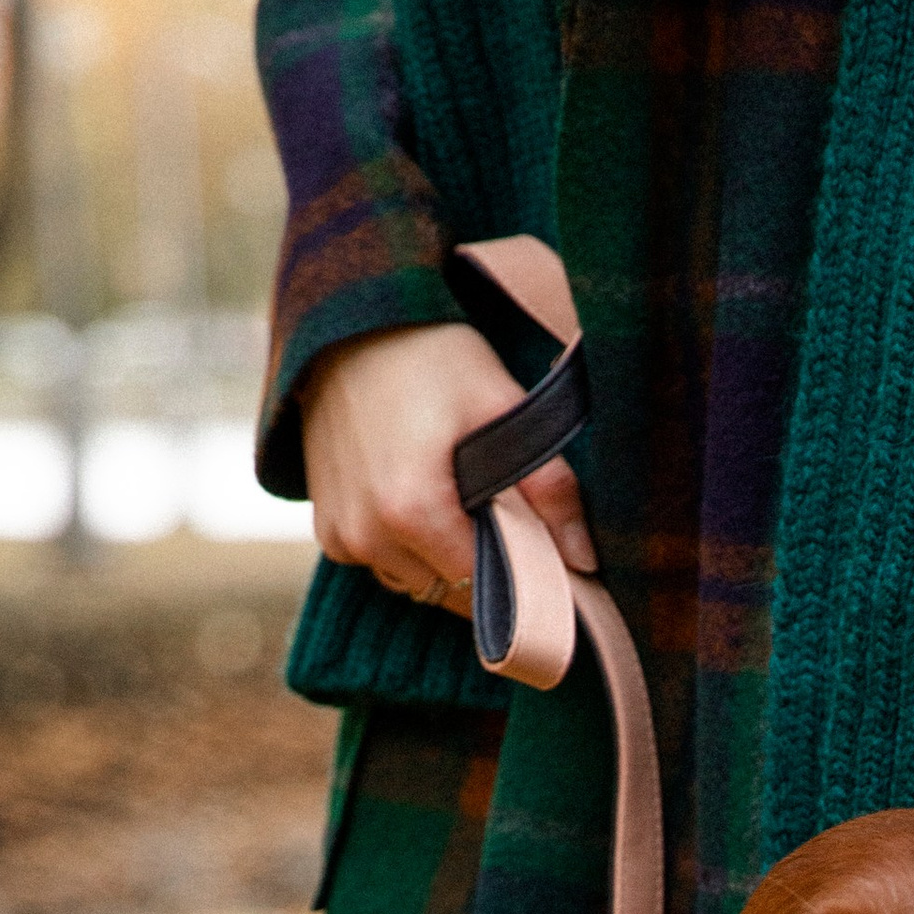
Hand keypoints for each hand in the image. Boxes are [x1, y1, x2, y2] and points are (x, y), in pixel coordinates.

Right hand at [301, 322, 595, 610]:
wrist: (346, 324)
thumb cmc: (427, 355)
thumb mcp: (499, 403)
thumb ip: (550, 486)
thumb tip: (585, 560)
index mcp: (411, 511)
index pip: (484, 586)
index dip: (519, 574)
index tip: (539, 547)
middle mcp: (367, 536)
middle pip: (451, 588)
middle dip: (483, 564)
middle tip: (499, 512)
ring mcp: (341, 538)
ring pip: (417, 582)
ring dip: (443, 558)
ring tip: (457, 501)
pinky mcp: (327, 531)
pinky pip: (382, 565)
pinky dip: (407, 548)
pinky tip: (419, 499)